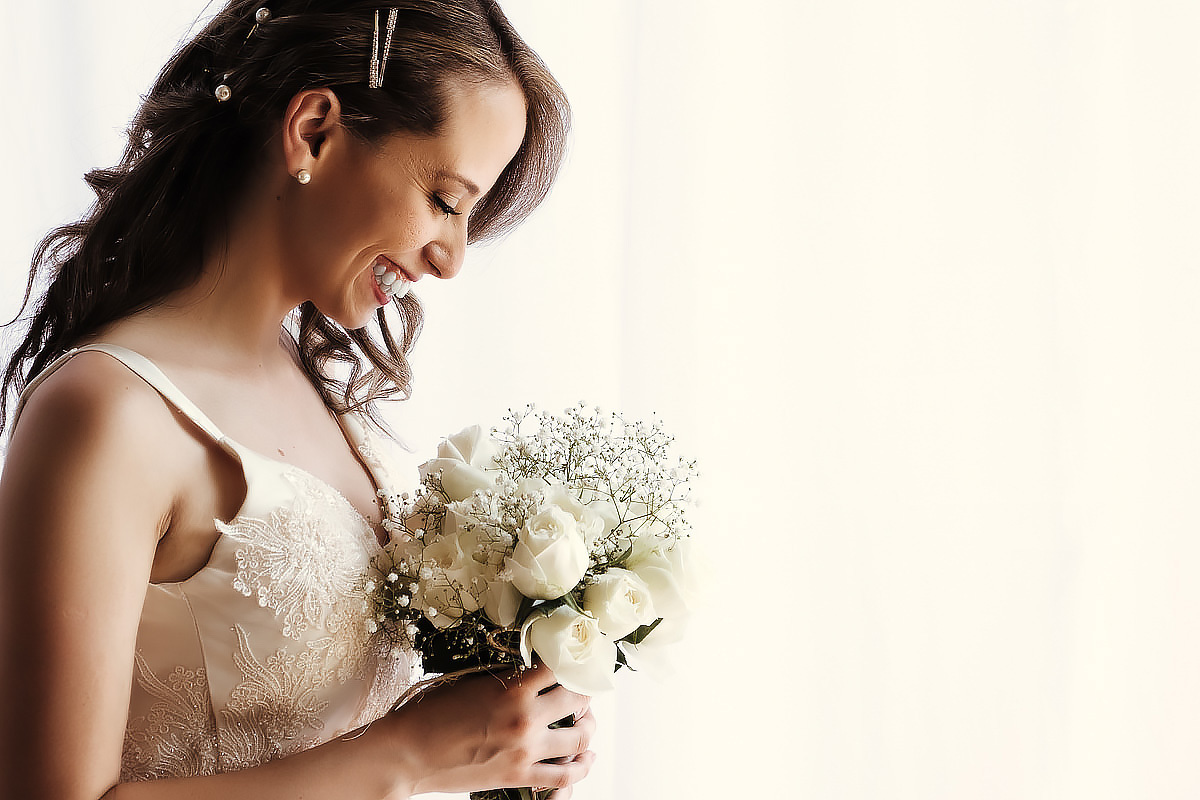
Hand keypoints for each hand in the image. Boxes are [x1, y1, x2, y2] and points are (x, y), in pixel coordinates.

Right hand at [386, 662, 595, 795]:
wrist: (409, 753)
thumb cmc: (432, 713)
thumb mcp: (472, 682)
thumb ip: (508, 678)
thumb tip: (536, 673)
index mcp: (513, 688)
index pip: (561, 668)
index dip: (571, 663)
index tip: (575, 662)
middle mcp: (525, 718)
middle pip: (578, 700)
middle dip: (583, 693)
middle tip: (581, 691)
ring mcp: (525, 750)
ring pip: (580, 737)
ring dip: (588, 726)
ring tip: (585, 721)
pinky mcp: (519, 777)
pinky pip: (566, 775)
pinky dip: (582, 767)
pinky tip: (587, 757)